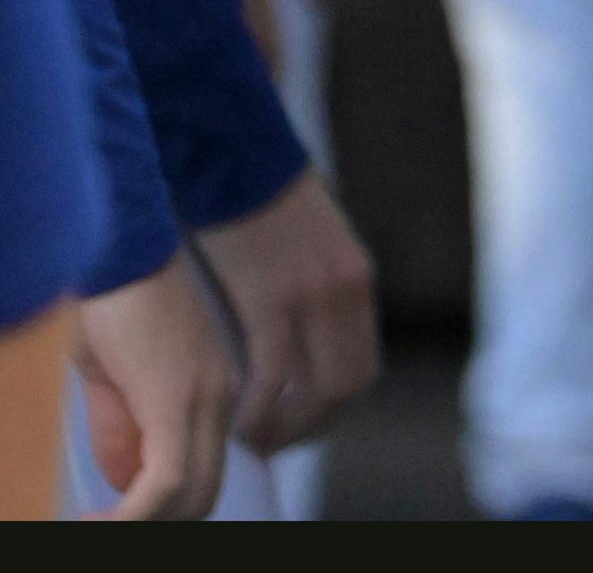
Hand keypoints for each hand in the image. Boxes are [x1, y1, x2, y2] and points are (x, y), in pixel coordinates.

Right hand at [71, 256, 236, 520]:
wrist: (121, 247)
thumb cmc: (113, 300)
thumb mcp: (112, 376)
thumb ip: (123, 428)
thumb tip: (124, 480)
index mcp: (211, 393)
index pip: (200, 476)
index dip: (160, 511)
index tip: (116, 519)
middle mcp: (219, 399)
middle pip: (201, 494)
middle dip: (155, 524)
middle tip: (105, 527)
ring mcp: (203, 398)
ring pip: (187, 493)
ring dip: (140, 523)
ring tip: (95, 526)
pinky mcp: (175, 398)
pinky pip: (165, 480)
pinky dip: (133, 514)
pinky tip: (96, 520)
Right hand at [195, 173, 379, 452]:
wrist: (233, 149)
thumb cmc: (251, 198)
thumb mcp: (301, 246)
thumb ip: (305, 288)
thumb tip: (289, 333)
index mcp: (354, 280)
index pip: (360, 368)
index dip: (331, 410)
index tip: (296, 428)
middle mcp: (346, 291)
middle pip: (346, 386)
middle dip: (309, 428)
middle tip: (269, 444)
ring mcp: (314, 294)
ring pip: (315, 389)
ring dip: (283, 426)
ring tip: (247, 440)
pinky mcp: (272, 295)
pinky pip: (272, 374)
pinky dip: (257, 407)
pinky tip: (232, 420)